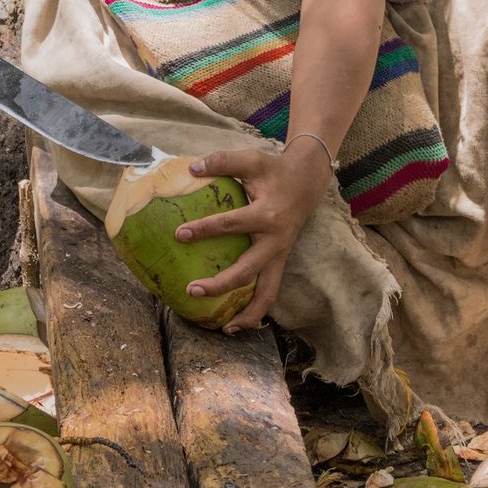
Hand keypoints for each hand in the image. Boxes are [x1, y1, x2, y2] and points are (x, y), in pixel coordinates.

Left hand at [174, 139, 332, 333]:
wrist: (308, 182)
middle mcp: (276, 241)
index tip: (179, 235)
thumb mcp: (252, 160)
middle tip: (191, 290)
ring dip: (246, 314)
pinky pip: (270, 293)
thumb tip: (191, 168)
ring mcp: (280, 255)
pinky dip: (256, 311)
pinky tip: (236, 323)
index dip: (204, 229)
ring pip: (267, 294)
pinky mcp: (280, 263)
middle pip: (247, 271)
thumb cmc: (275, 171)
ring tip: (222, 328)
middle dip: (220, 285)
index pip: (231, 225)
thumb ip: (223, 161)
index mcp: (267, 215)